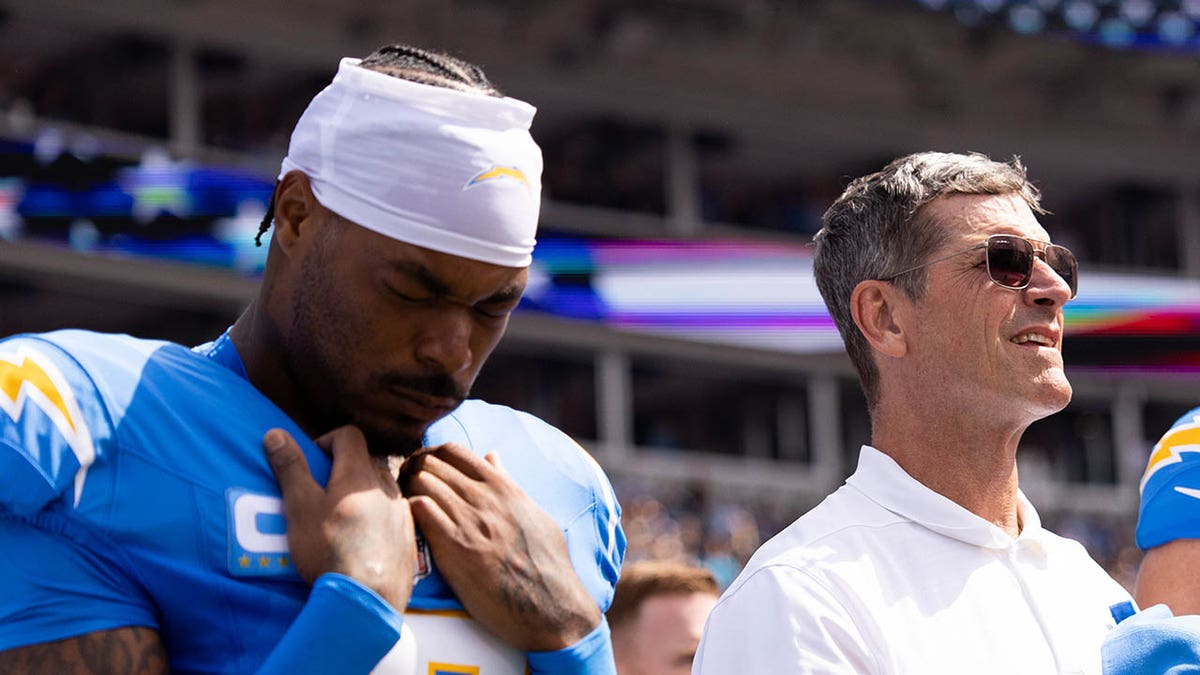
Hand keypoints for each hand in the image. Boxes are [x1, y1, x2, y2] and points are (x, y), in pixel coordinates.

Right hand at [264, 426, 416, 609]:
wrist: (366, 599)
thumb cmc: (328, 549)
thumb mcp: (300, 507)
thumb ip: (290, 468)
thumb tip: (275, 433)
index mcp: (360, 474)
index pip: (349, 435)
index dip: (327, 441)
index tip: (311, 463)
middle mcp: (388, 486)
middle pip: (367, 462)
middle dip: (344, 470)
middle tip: (322, 496)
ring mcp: (403, 512)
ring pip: (382, 489)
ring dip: (363, 494)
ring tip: (342, 521)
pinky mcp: (410, 537)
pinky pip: (394, 515)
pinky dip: (378, 518)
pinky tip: (363, 542)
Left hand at [402, 443, 601, 650]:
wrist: (550, 605)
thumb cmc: (548, 564)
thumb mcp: (534, 514)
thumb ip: (510, 483)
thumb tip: (492, 457)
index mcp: (502, 487)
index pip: (454, 451)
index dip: (431, 457)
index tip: (423, 471)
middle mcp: (484, 498)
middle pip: (431, 464)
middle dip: (412, 472)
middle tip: (405, 489)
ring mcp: (468, 521)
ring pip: (421, 482)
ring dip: (407, 491)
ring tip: (404, 507)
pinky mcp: (453, 548)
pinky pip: (420, 510)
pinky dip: (409, 510)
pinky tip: (409, 525)